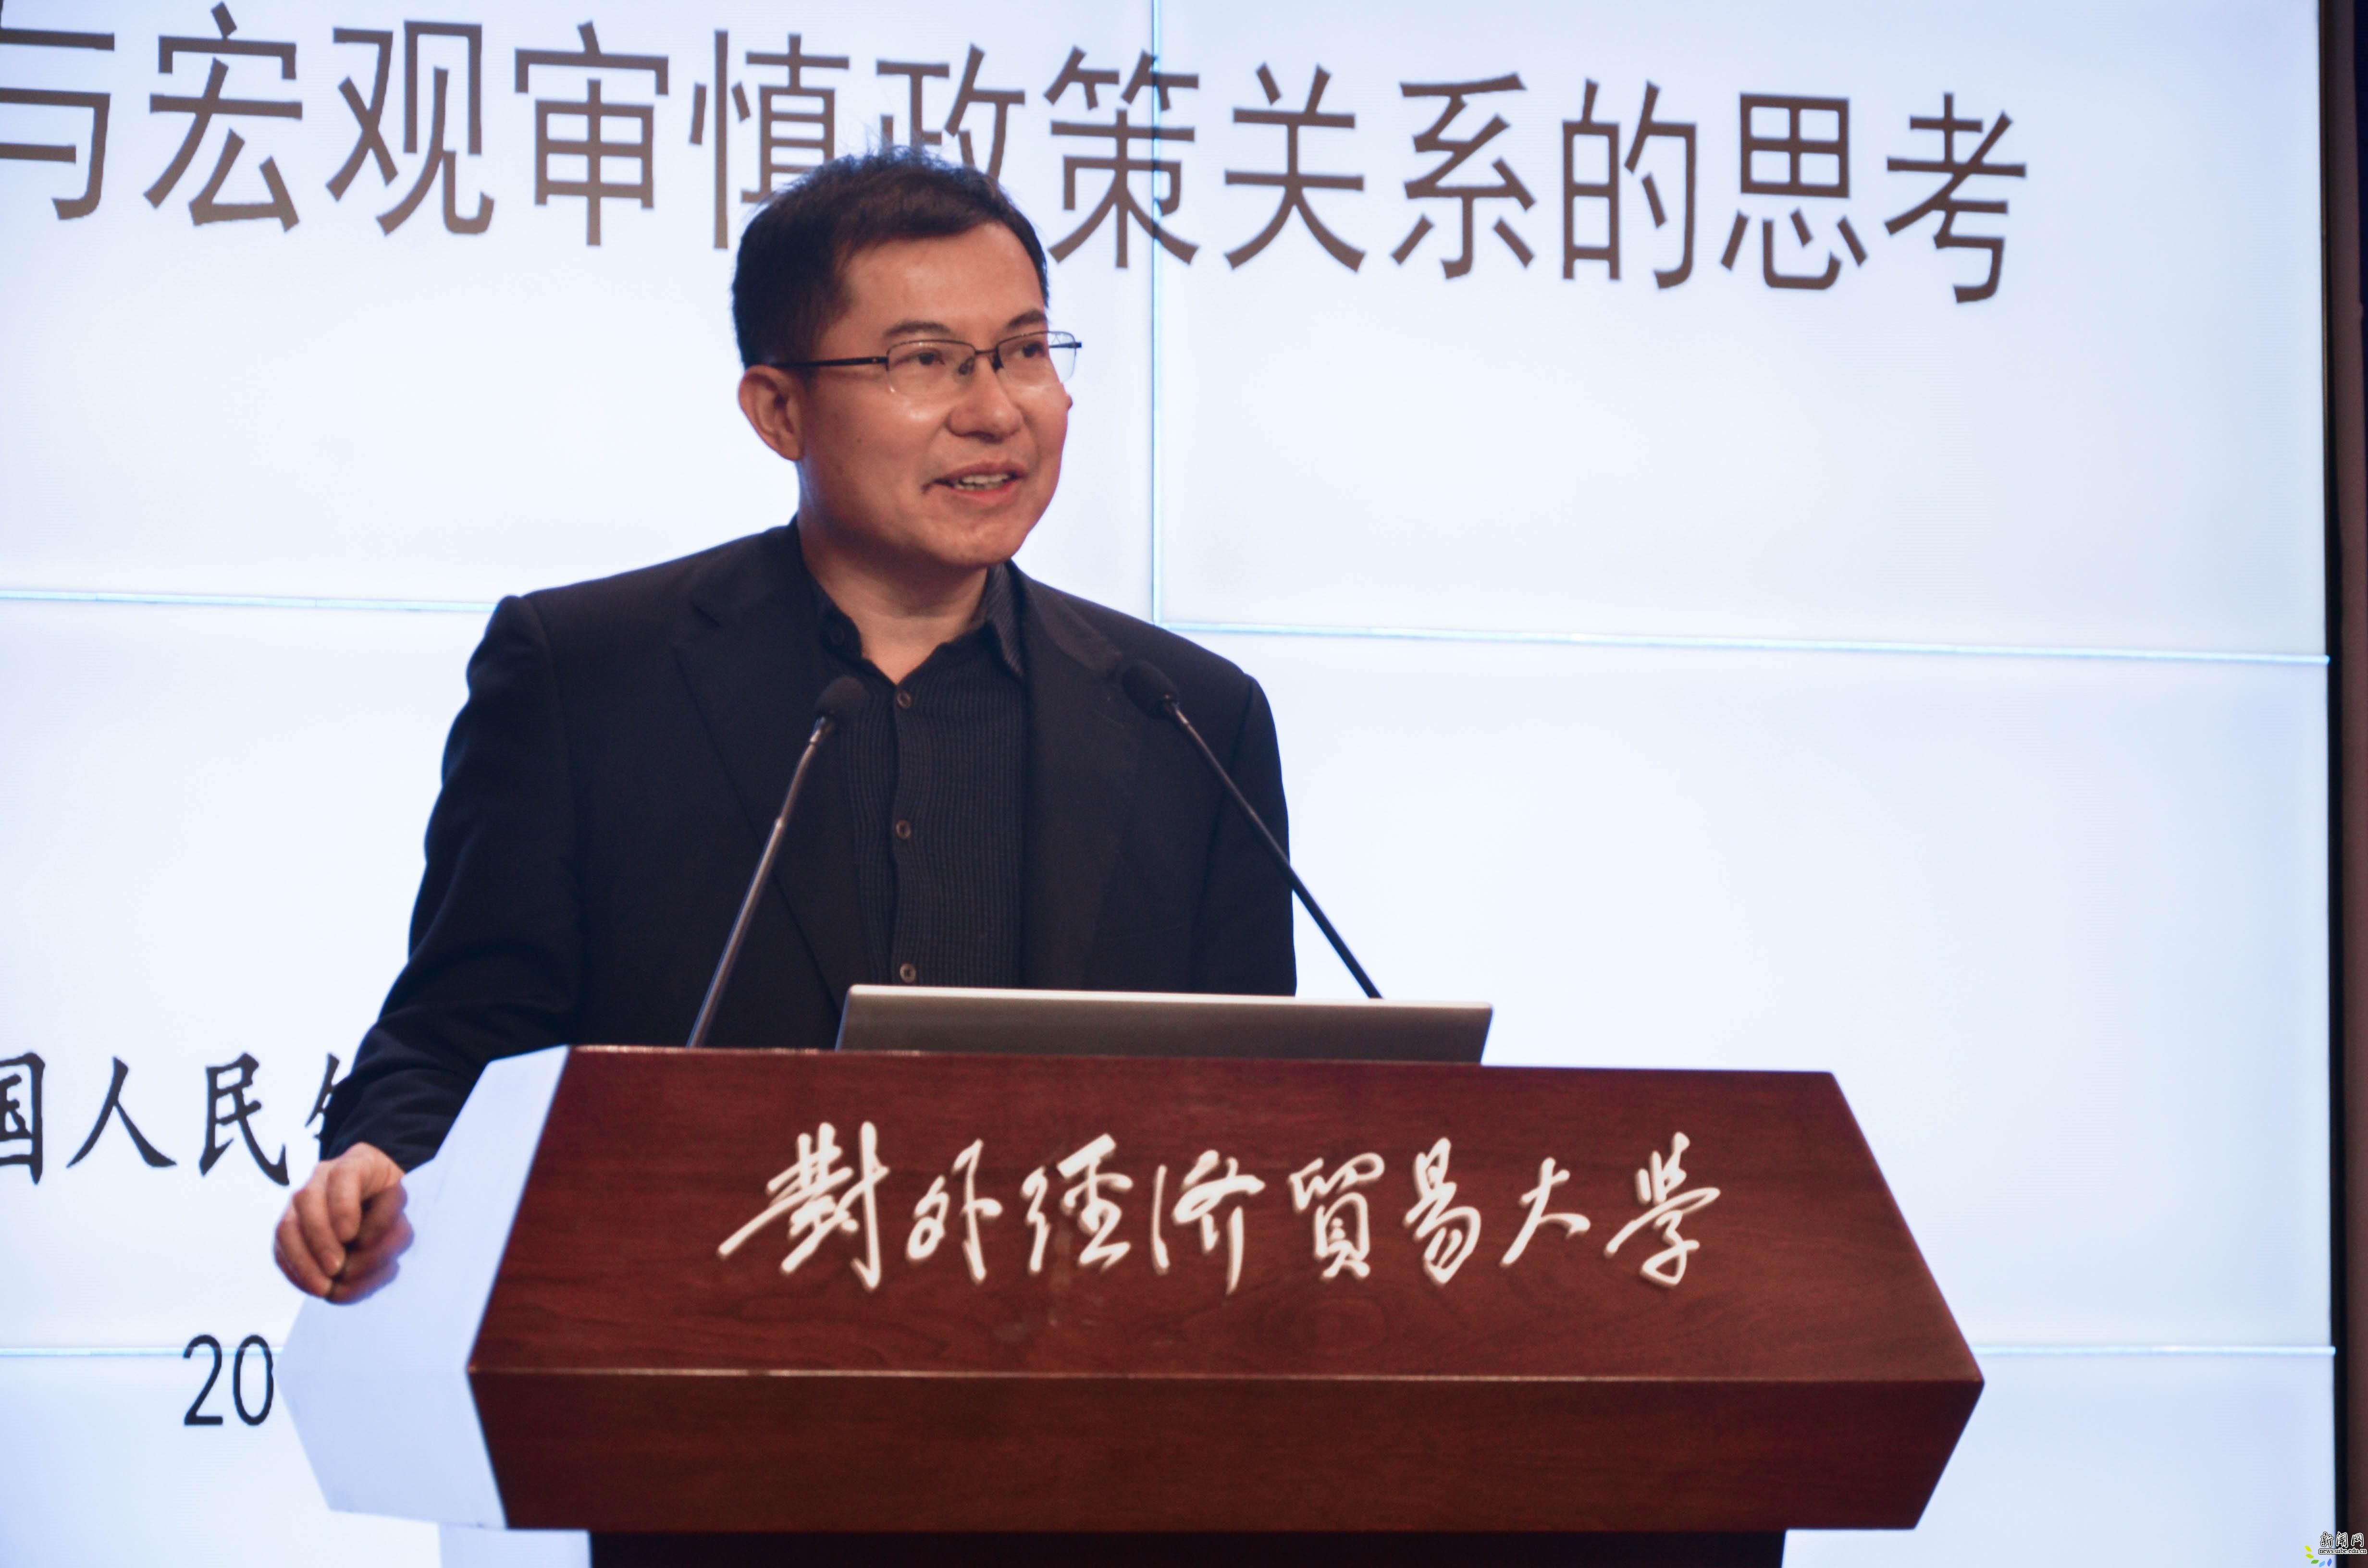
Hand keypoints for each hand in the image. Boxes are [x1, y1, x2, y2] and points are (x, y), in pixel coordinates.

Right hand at [273, 1142, 410, 1302]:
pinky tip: (314, 1288)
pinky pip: (281, 1249)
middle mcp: (324, 1177)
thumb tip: (360, 1246)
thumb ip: (389, 1216)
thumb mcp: (403, 1203)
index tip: (349, 1236)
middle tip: (335, 1269)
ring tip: (324, 1289)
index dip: (342, 1206)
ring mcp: (303, 1201)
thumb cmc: (394, 1202)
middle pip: (307, 1199)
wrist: (381, 1200)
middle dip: (320, 1239)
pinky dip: (296, 1272)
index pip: (345, 1175)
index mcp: (359, 1162)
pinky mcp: (291, 1228)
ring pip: (287, 1227)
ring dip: (305, 1263)